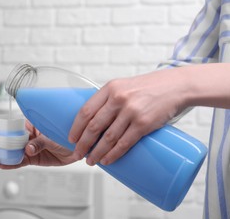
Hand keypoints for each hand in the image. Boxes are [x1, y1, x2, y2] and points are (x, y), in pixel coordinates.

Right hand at [0, 120, 76, 168]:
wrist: (78, 147)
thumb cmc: (66, 134)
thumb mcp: (51, 136)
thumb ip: (38, 143)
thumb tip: (28, 149)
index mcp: (30, 124)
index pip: (9, 126)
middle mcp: (27, 135)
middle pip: (6, 140)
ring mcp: (29, 147)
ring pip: (10, 152)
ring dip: (0, 157)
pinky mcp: (33, 159)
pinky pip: (19, 162)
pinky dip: (10, 164)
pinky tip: (2, 166)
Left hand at [69, 68, 186, 165]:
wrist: (176, 86)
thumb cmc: (148, 87)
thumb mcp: (123, 86)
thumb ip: (109, 100)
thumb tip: (93, 120)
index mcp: (110, 88)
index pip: (85, 110)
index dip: (76, 127)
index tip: (71, 139)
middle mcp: (118, 99)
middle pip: (93, 126)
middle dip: (83, 144)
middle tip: (78, 154)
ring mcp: (131, 111)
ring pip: (108, 138)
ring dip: (97, 152)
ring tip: (91, 161)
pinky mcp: (144, 123)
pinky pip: (124, 143)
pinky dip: (113, 154)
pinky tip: (107, 160)